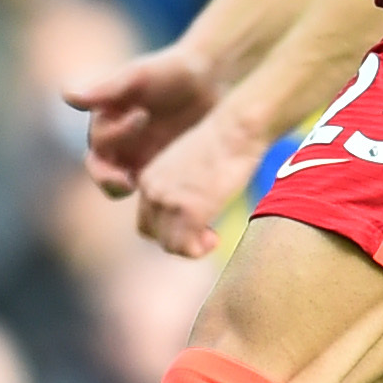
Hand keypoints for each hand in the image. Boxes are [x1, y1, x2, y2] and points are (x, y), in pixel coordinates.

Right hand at [69, 42, 219, 193]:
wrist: (208, 79)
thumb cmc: (168, 70)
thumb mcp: (138, 76)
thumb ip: (105, 88)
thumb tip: (66, 95)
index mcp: (106, 122)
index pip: (99, 143)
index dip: (114, 135)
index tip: (142, 115)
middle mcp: (118, 144)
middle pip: (102, 173)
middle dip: (109, 181)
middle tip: (127, 183)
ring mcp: (139, 158)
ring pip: (124, 187)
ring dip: (131, 192)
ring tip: (152, 191)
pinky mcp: (161, 169)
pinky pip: (153, 190)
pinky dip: (157, 195)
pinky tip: (172, 190)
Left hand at [130, 106, 265, 259]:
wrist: (235, 131)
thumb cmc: (222, 144)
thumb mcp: (187, 166)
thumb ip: (178, 188)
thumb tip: (186, 214)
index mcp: (149, 178)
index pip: (147, 219)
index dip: (169, 227)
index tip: (194, 221)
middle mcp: (151, 190)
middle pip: (153, 235)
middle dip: (178, 239)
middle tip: (205, 232)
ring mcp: (168, 202)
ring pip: (169, 245)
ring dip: (191, 247)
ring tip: (212, 235)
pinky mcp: (189, 212)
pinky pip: (186, 249)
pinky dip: (199, 250)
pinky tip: (215, 237)